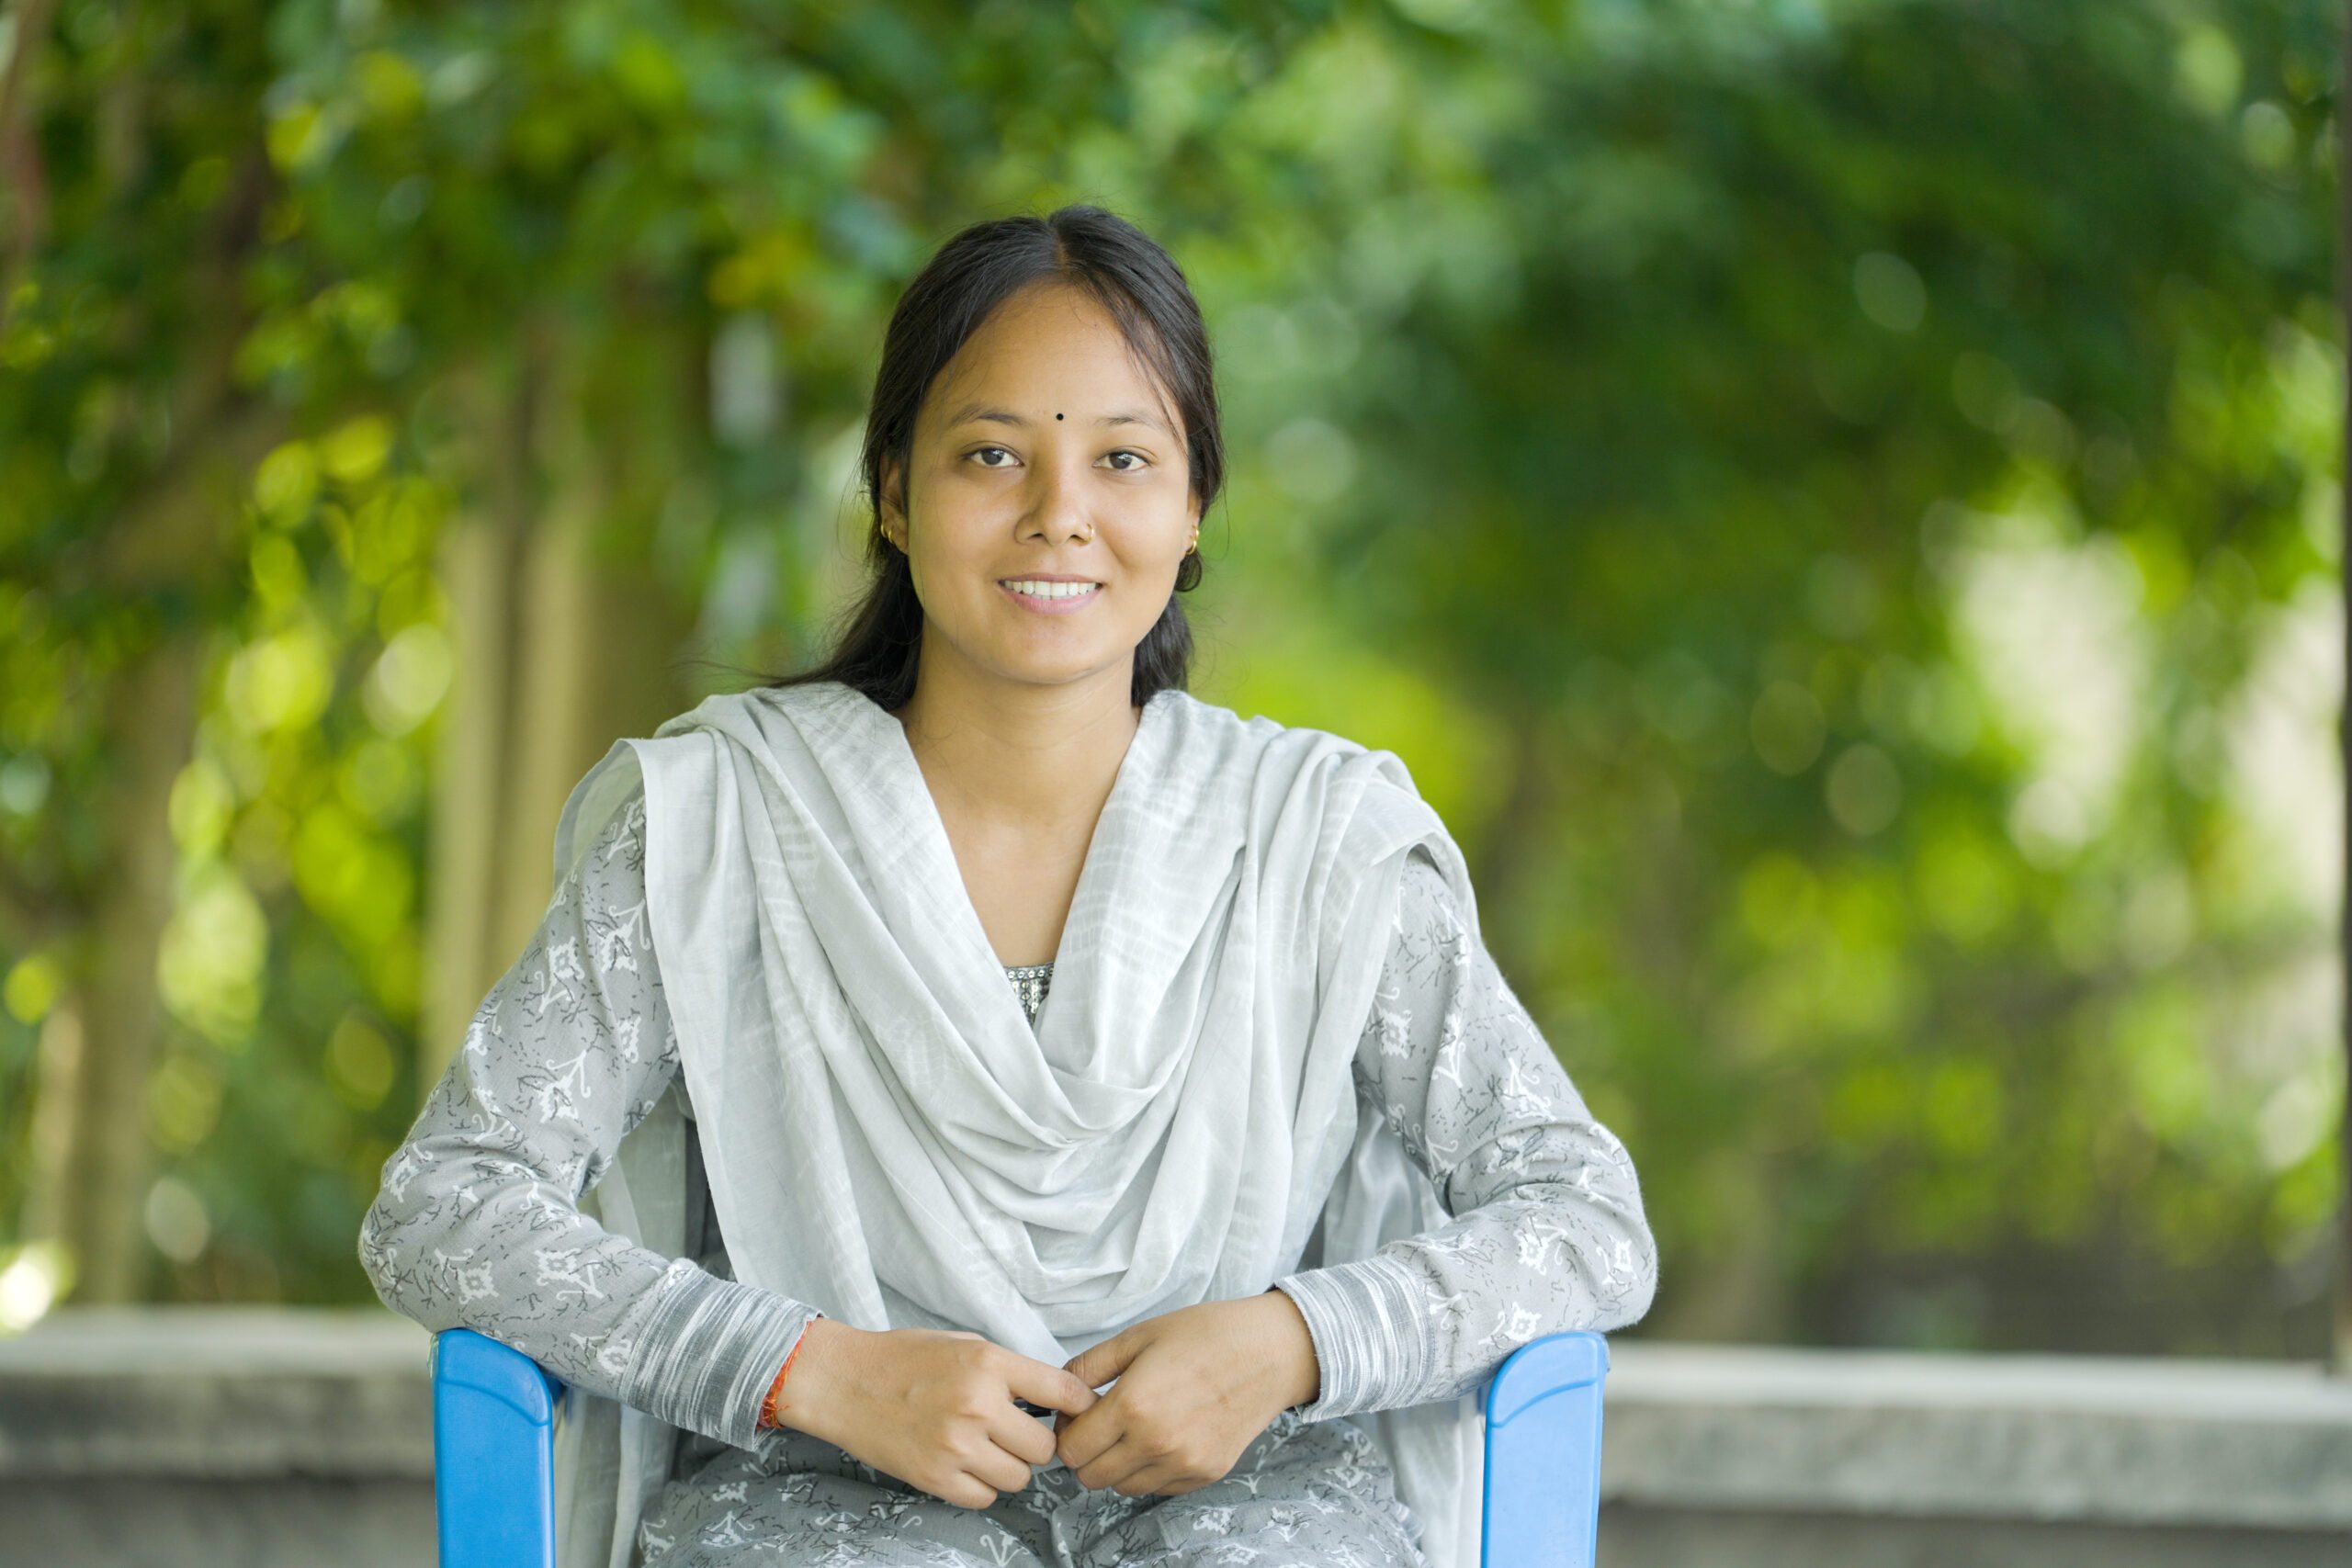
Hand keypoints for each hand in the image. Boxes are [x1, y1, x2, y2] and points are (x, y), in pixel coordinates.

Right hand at [771, 1320, 1099, 1509]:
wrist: (844, 1382)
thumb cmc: (903, 1359)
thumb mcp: (965, 1345)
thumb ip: (1008, 1371)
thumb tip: (1053, 1398)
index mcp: (989, 1365)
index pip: (1063, 1393)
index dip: (1078, 1406)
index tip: (1078, 1413)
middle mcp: (977, 1406)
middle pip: (1044, 1448)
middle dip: (1034, 1443)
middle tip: (1014, 1433)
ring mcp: (956, 1446)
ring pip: (1018, 1478)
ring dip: (1008, 1467)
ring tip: (984, 1449)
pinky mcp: (935, 1478)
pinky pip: (984, 1498)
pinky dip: (980, 1487)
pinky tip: (964, 1465)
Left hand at [1053, 1290, 1320, 1496]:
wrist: (1269, 1351)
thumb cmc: (1205, 1334)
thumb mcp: (1139, 1335)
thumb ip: (1089, 1366)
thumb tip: (1060, 1392)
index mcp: (1133, 1405)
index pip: (1071, 1449)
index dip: (1066, 1431)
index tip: (1080, 1413)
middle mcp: (1156, 1443)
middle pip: (1090, 1476)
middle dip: (1086, 1452)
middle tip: (1103, 1422)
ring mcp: (1183, 1464)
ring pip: (1121, 1487)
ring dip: (1117, 1463)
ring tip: (1135, 1427)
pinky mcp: (1204, 1474)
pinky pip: (1156, 1488)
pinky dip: (1149, 1470)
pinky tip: (1163, 1435)